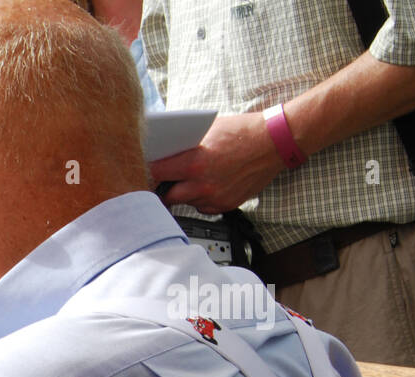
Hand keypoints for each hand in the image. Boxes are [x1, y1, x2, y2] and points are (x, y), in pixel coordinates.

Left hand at [149, 112, 285, 214]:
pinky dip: (200, 198)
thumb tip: (160, 148)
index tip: (138, 172)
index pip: (155, 174)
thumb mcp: (207, 131)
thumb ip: (183, 144)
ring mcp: (214, 198)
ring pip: (185, 202)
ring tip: (187, 179)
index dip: (145, 173)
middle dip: (161, 188)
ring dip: (182, 193)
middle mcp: (202, 185)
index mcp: (194, 163)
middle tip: (158, 181)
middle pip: (165, 195)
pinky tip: (207, 183)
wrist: (276, 142)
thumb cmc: (244, 132)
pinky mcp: (225, 205)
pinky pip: (202, 206)